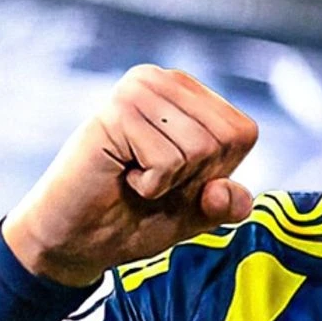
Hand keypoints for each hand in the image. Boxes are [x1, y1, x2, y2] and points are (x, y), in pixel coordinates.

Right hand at [2, 64, 257, 286]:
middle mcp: (165, 80)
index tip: (174, 177)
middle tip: (149, 177)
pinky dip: (149, 184)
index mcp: (190, 93)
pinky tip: (120, 174)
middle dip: (193, 177)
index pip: (243, 133)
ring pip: (200, 148)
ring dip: (169, 181)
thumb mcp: (198, 213)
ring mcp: (139, 89)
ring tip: (133, 173)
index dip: (216, 172)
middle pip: (224, 140)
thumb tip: (225, 192)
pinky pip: (168, 160)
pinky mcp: (118, 110)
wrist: (78, 240)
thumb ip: (229, 203)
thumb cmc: (135, 216)